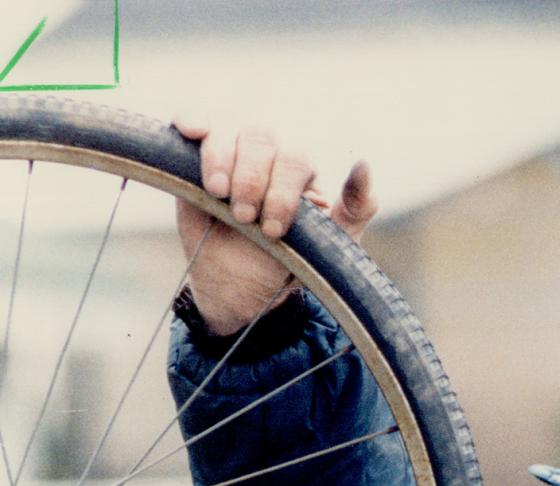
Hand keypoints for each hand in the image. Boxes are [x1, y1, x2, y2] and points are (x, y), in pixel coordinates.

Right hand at [170, 115, 378, 334]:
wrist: (242, 285)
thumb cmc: (290, 261)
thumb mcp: (332, 244)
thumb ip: (356, 208)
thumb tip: (363, 165)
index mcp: (301, 168)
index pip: (295, 160)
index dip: (283, 193)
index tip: (273, 231)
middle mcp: (268, 151)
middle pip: (261, 137)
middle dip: (252, 181)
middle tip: (244, 218)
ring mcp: (231, 148)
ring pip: (228, 126)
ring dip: (221, 160)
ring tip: (219, 195)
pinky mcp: (194, 153)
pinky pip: (194, 120)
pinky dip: (191, 119)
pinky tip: (190, 130)